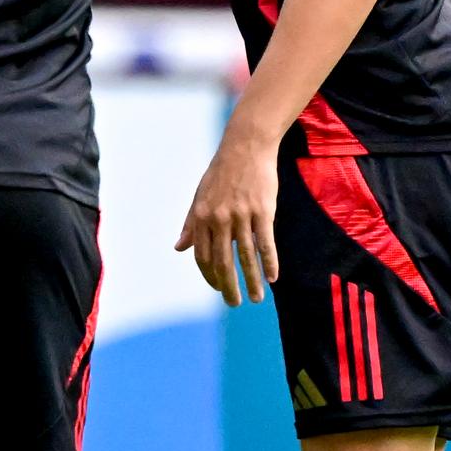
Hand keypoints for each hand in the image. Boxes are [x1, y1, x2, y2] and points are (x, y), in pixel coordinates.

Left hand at [175, 129, 279, 305]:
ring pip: (246, 257)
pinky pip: (265, 243)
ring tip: (256, 299)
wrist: (245, 147)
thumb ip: (191, 224)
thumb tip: (178, 247)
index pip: (202, 256)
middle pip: (222, 262)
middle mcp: (219, 218)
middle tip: (234, 304)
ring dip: (251, 281)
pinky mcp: (263, 210)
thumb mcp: (200, 196)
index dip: (210, 276)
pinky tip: (272, 278)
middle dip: (228, 287)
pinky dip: (269, 262)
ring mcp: (241, 215)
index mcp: (201, 216)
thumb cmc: (221, 173)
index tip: (218, 289)